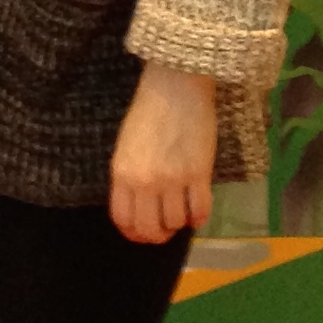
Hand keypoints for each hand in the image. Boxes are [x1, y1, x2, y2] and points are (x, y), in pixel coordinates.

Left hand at [108, 64, 216, 244]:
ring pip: (176, 222)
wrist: (175, 86)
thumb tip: (141, 206)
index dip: (134, 234)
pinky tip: (198, 210)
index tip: (143, 234)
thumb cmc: (148, 112)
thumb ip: (130, 177)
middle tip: (166, 230)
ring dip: (180, 222)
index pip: (123, 219)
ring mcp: (172, 179)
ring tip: (182, 211)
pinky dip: (199, 217)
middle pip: (149, 229)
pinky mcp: (199, 174)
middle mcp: (144, 181)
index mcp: (122, 173)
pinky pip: (200, 211)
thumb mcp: (126, 146)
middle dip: (158, 236)